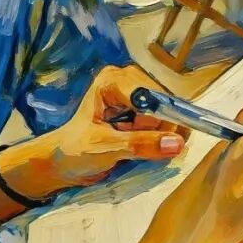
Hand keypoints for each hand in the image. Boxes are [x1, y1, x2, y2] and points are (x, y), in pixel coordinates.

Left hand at [38, 65, 187, 189]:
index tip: (149, 142)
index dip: (156, 121)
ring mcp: (140, 94)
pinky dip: (162, 139)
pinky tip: (143, 145)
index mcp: (114, 80)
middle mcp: (130, 80)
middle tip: (133, 145)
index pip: (152, 97)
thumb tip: (176, 144)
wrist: (65, 161)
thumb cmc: (75, 150)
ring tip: (134, 145)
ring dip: (161, 136)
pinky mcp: (148, 110)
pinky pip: (170, 123)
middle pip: (166, 104)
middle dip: (159, 130)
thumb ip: (140, 144)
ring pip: (172, 115)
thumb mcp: (106, 148)